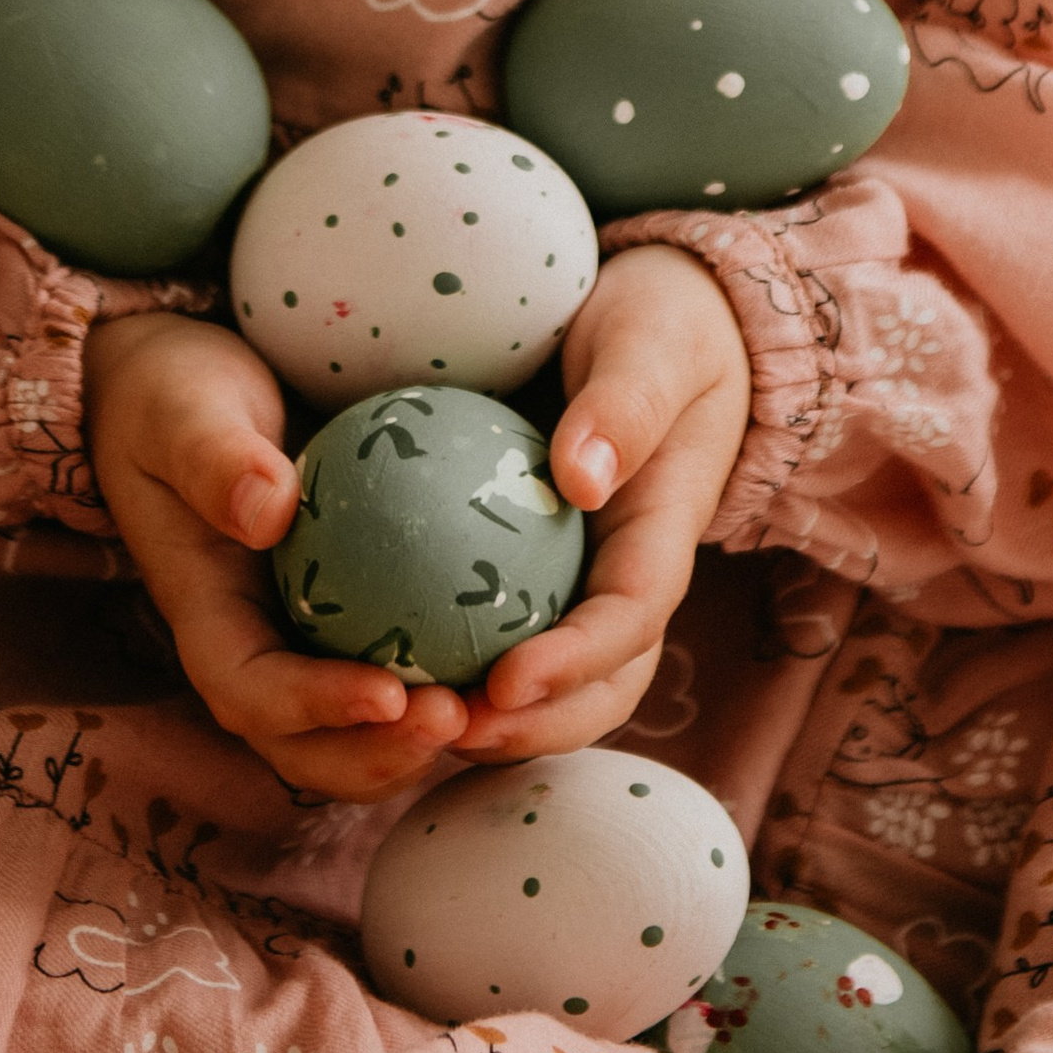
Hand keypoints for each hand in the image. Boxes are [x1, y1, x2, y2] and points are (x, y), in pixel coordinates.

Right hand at [84, 311, 469, 799]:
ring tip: (494, 706)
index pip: (250, 691)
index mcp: (209, 613)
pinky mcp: (349, 611)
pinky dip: (446, 674)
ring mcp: (301, 636)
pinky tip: (514, 648)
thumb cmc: (177, 392)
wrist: (184, 387)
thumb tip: (270, 511)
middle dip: (378, 754)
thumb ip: (215, 458)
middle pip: (307, 745)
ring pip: (358, 727)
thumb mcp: (183, 411)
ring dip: (418, 736)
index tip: (389, 693)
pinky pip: (396, 661)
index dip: (314, 710)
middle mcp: (256, 644)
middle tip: (457, 718)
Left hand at [456, 244, 749, 762]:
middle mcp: (625, 573)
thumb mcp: (654, 342)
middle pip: (600, 685)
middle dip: (533, 726)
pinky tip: (387, 664)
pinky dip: (460, 662)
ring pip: (554, 681)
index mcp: (663, 530)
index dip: (574, 664)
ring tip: (413, 720)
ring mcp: (582, 576)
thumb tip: (578, 479)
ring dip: (496, 719)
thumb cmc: (663, 323)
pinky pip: (503, 628)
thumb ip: (625, 403)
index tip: (506, 683)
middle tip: (449, 731)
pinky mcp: (535, 565)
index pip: (630, 619)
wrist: (665, 320)